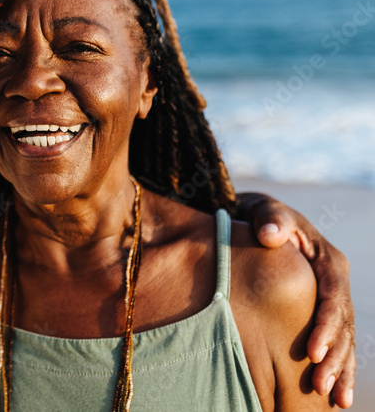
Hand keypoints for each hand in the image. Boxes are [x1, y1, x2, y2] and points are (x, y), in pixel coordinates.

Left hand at [237, 192, 354, 407]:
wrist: (258, 220)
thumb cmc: (261, 217)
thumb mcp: (266, 211)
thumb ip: (270, 219)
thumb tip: (272, 233)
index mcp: (329, 261)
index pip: (333, 299)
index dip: (324, 327)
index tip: (311, 352)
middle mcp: (337, 284)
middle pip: (342, 326)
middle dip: (334, 357)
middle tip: (320, 385)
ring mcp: (332, 300)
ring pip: (344, 340)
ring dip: (340, 370)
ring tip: (334, 399)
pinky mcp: (322, 313)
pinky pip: (337, 344)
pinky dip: (339, 369)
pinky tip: (337, 397)